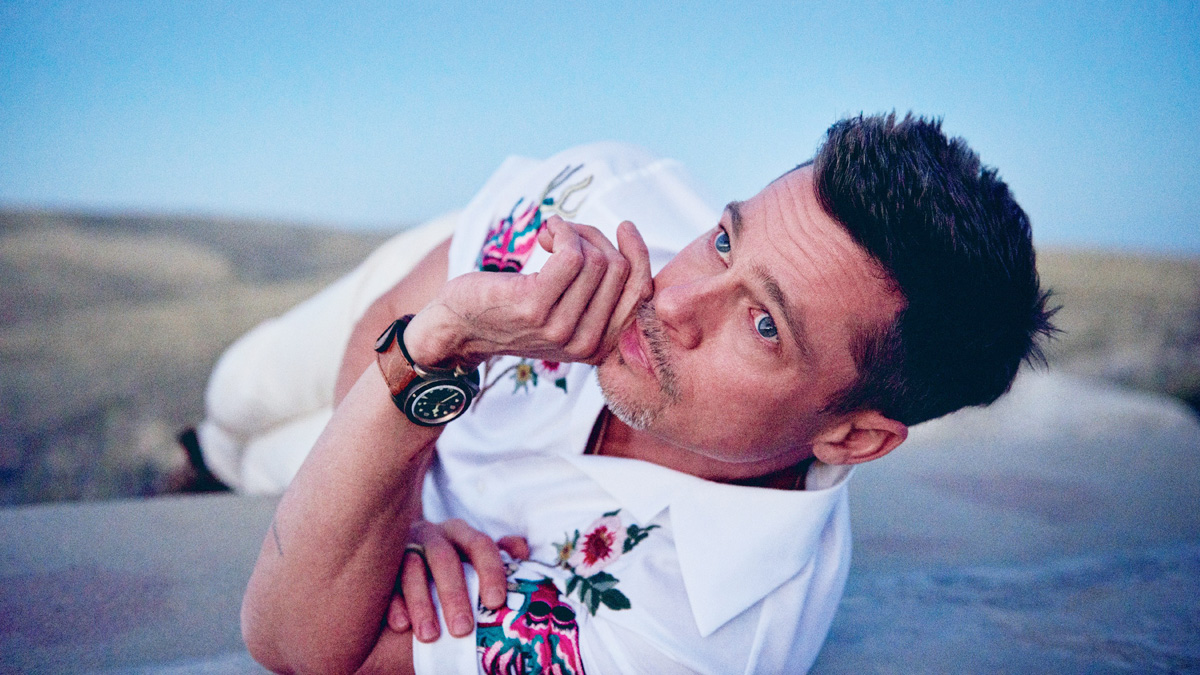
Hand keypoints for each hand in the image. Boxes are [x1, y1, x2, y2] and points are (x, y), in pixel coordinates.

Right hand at [387, 519, 529, 642]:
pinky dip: (394, 603)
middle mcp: (433, 535)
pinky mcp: (381, 565)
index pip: (480, 545)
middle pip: (444, 558)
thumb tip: (521, 549)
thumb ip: (499, 556)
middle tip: (463, 629)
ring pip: (412, 568)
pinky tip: (401, 625)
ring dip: (422, 603)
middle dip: (454, 595)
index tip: (495, 602)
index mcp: (461, 534)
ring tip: (430, 636)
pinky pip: (385, 582)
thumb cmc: (451, 569)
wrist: (409, 566)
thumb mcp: (474, 560)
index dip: (490, 571)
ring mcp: (404, 547)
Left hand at [404, 216, 652, 368]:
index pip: (641, 293)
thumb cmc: (511, 312)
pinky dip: (561, 232)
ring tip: (549, 235)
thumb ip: (598, 298)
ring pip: (596, 260)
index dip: (638, 254)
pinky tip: (545, 233)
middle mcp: (585, 344)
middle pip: (619, 269)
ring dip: (573, 232)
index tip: (624, 227)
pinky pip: (572, 255)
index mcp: (599, 347)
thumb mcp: (564, 313)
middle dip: (596, 238)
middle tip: (565, 234)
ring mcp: (561, 327)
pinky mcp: (536, 305)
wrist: (458, 327)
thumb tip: (627, 251)